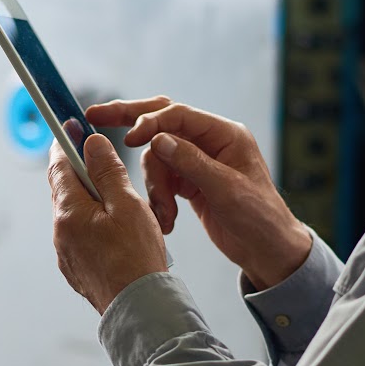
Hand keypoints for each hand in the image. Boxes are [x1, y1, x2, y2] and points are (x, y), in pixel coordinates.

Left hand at [49, 134, 168, 314]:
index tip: (72, 124)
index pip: (59, 165)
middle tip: (98, 154)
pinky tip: (115, 228)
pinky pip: (80, 235)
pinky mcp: (77, 268)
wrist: (139, 308)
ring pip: (73, 213)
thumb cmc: (136, 257)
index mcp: (69, 211)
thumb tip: (91, 144)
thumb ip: (107, 171)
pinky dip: (93, 222)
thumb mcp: (127, 205)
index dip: (65, 142)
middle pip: (64, 188)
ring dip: (89, 198)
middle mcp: (60, 232)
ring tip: (116, 195)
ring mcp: (66, 253)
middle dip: (80, 169)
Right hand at [86, 98, 311, 289]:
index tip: (130, 139)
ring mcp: (198, 162)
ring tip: (164, 215)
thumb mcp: (226, 190)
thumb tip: (159, 139)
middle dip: (131, 120)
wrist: (268, 250)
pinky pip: (162, 180)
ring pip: (157, 159)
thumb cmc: (260, 218)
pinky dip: (158, 199)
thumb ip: (192, 163)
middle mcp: (210, 142)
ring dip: (153, 187)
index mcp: (225, 135)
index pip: (178, 115)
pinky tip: (166, 220)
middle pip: (162, 120)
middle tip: (96, 115)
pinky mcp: (190, 183)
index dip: (151, 122)